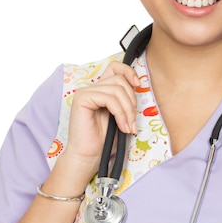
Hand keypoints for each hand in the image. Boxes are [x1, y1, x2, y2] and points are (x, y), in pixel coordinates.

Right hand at [62, 61, 139, 178]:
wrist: (90, 156)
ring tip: (128, 127)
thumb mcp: (122, 114)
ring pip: (117, 89)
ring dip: (128, 110)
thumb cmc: (106, 139)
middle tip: (133, 121)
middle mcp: (92, 88)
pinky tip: (121, 126)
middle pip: (120, 80)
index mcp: (101, 89)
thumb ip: (125, 98)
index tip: (139, 85)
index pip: (115, 67)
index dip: (129, 72)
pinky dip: (120, 113)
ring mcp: (85, 92)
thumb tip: (139, 84)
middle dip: (132, 101)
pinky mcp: (82, 99)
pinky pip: (109, 99)